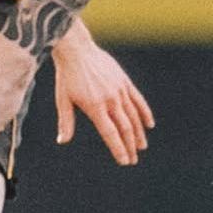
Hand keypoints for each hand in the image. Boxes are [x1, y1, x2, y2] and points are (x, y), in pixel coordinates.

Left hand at [52, 22, 153, 166]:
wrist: (77, 50)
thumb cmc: (67, 77)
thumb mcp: (63, 100)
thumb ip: (66, 121)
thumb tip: (62, 141)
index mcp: (95, 107)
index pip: (110, 134)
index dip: (119, 149)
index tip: (124, 161)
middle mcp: (111, 100)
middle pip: (125, 128)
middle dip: (130, 146)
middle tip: (133, 160)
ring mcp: (120, 90)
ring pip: (134, 116)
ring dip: (139, 133)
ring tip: (141, 147)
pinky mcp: (124, 82)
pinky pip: (138, 100)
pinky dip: (145, 113)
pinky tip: (149, 124)